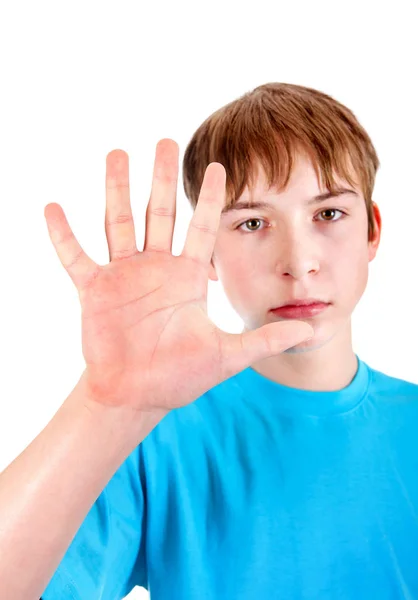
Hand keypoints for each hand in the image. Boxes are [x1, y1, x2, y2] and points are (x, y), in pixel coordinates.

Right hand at [44, 140, 313, 414]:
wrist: (138, 395)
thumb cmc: (179, 376)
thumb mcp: (228, 355)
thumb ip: (266, 340)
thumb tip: (312, 328)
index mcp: (187, 277)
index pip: (202, 228)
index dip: (210, 197)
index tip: (220, 164)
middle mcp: (156, 269)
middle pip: (159, 213)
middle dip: (162, 178)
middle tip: (164, 140)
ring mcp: (123, 276)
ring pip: (119, 223)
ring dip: (116, 190)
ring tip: (116, 153)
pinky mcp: (94, 291)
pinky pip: (75, 258)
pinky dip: (63, 235)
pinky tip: (53, 208)